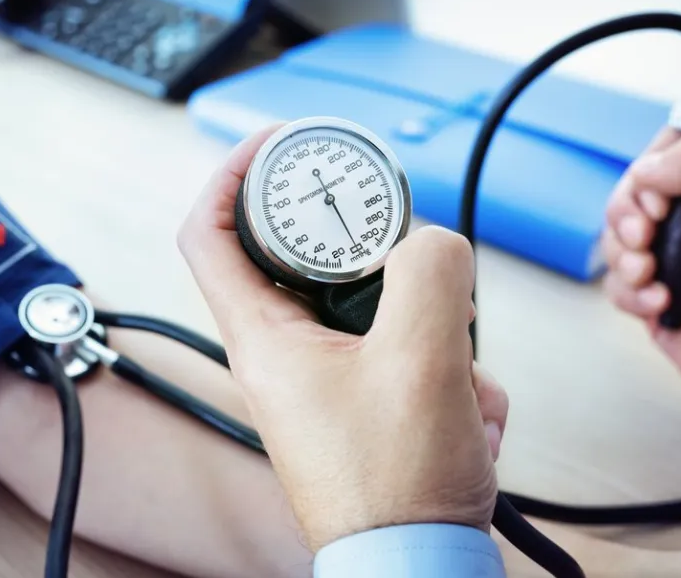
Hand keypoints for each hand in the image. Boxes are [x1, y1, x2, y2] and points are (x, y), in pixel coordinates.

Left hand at [177, 126, 507, 551]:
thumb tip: (435, 244)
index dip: (233, 172)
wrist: (417, 567)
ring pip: (381, 311)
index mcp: (264, 338)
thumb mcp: (423, 356)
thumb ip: (430, 272)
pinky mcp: (365, 406)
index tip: (280, 143)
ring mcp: (325, 383)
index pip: (209, 231)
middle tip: (421, 264)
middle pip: (315, 262)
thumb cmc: (396, 485)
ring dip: (441, 334)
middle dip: (389, 265)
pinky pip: (410, 358)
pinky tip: (472, 421)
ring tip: (463, 385)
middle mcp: (283, 357)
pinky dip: (452, 377)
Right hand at [603, 129, 680, 432]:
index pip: (666, 155)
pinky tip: (664, 304)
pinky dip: (634, 295)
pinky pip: (618, 287)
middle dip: (627, 217)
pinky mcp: (656, 302)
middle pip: (629, 199)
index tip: (662, 196)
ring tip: (655, 275)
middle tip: (648, 235)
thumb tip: (649, 167)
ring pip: (616, 243)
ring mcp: (674, 264)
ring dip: (628, 259)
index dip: (650, 171)